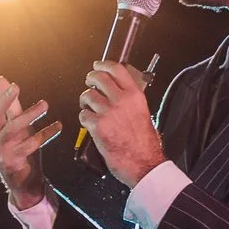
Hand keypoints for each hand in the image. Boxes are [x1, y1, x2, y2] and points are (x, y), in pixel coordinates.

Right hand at [0, 75, 60, 208]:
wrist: (22, 181)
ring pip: (13, 129)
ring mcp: (0, 151)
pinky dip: (45, 134)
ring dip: (29, 115)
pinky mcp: (13, 161)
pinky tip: (58, 126)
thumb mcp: (13, 127)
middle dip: (4, 100)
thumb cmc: (17, 149)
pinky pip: (30, 145)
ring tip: (45, 105)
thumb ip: (8, 107)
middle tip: (15, 86)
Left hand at [79, 60, 163, 186]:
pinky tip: (89, 123)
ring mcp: (108, 113)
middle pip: (99, 78)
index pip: (118, 70)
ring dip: (85, 100)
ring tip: (88, 106)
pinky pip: (83, 115)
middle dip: (90, 79)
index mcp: (135, 96)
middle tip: (89, 82)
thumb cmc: (145, 143)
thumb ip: (131, 101)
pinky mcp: (98, 126)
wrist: (143, 163)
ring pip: (88, 96)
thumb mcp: (144, 114)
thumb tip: (118, 92)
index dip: (104, 65)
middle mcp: (122, 101)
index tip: (98, 65)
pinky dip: (84, 118)